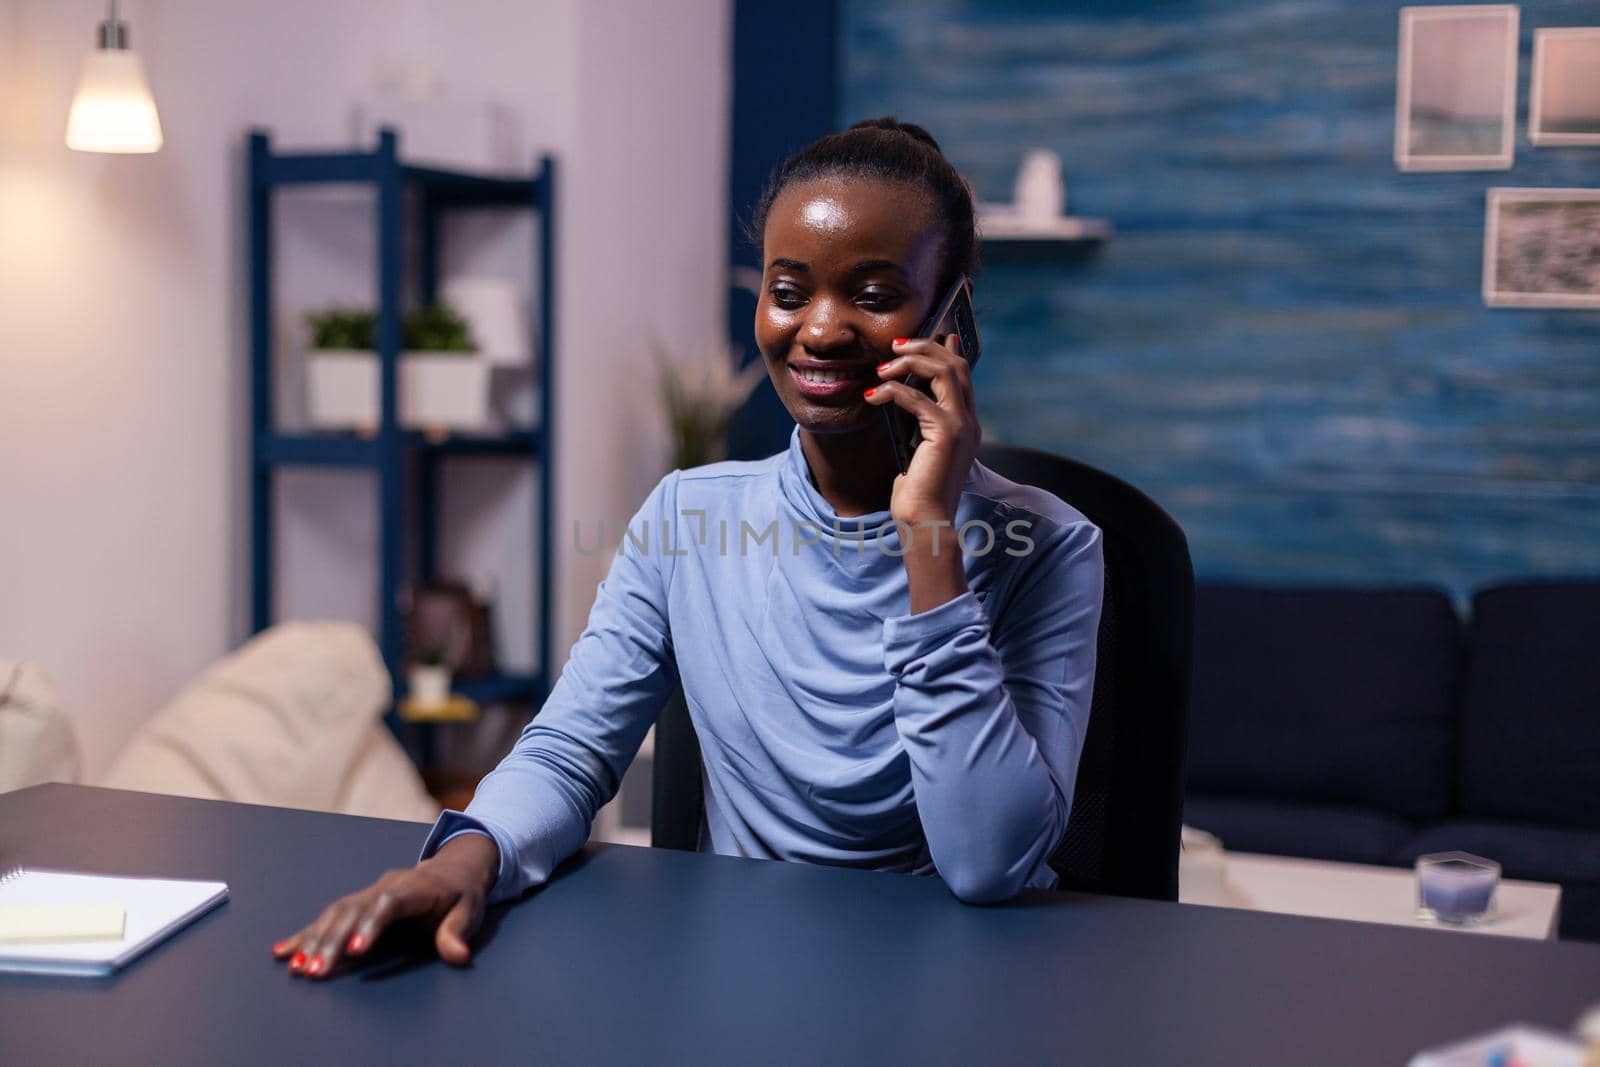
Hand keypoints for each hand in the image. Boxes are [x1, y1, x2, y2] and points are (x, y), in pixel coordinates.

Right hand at [270, 833, 498, 978]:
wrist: (454, 869)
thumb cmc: (462, 894)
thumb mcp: (471, 911)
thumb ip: (458, 932)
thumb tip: (459, 957)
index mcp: (415, 887)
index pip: (389, 904)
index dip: (371, 925)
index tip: (355, 950)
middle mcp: (385, 886)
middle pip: (354, 910)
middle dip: (332, 941)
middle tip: (316, 971)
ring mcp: (368, 892)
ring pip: (335, 913)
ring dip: (314, 940)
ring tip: (298, 967)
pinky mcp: (358, 901)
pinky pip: (328, 916)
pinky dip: (306, 933)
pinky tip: (284, 950)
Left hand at [865, 333, 980, 526]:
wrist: (925, 520)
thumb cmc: (917, 492)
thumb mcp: (917, 449)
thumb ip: (917, 424)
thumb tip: (901, 399)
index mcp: (966, 425)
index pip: (962, 375)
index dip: (947, 349)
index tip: (929, 335)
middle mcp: (970, 422)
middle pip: (955, 365)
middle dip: (925, 347)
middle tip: (896, 345)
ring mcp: (962, 426)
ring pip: (943, 372)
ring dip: (910, 362)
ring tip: (883, 367)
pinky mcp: (946, 434)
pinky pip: (916, 399)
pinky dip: (892, 391)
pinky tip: (873, 396)